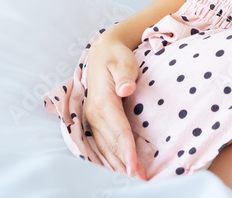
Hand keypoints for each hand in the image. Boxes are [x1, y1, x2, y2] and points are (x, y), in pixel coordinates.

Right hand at [82, 33, 147, 179]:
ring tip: (131, 179)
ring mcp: (93, 117)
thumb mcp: (123, 61)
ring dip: (117, 164)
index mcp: (103, 101)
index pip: (117, 130)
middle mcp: (94, 113)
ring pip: (105, 146)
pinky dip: (110, 157)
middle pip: (111, 143)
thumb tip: (126, 89)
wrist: (102, 51)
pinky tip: (118, 167)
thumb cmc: (116, 56)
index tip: (134, 167)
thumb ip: (125, 76)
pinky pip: (102, 142)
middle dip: (124, 164)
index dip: (126, 150)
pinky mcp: (95, 119)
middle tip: (138, 180)